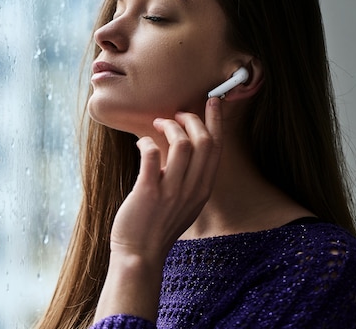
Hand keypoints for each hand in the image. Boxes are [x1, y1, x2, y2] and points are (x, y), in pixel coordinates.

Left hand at [110, 97, 222, 258]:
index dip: (216, 121)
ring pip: (182, 144)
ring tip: (156, 125)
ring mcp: (171, 191)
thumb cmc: (158, 226)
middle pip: (204, 141)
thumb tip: (182, 148)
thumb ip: (189, 179)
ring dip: (169, 127)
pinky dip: (146, 143)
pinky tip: (140, 144)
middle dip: (191, 119)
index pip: (216, 148)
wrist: (139, 254)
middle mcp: (192, 189)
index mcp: (203, 189)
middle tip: (174, 116)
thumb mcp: (185, 203)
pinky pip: (152, 155)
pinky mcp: (148, 192)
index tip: (213, 101)